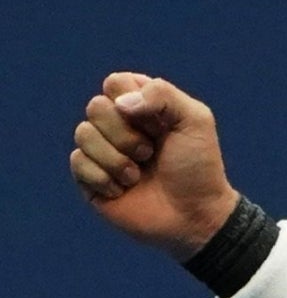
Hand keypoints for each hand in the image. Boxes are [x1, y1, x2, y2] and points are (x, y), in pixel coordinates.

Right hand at [69, 73, 238, 258]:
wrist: (194, 215)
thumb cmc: (198, 168)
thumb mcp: (195, 120)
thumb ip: (163, 95)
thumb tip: (119, 103)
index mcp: (142, 105)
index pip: (115, 83)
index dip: (132, 101)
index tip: (158, 124)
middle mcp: (118, 124)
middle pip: (96, 107)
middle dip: (126, 134)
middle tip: (150, 153)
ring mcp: (102, 150)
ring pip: (83, 133)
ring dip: (116, 159)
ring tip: (138, 175)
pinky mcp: (90, 177)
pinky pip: (78, 162)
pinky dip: (104, 178)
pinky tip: (124, 190)